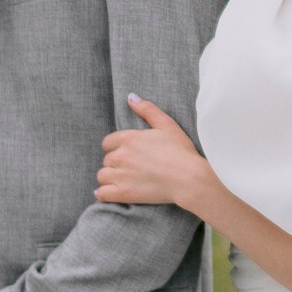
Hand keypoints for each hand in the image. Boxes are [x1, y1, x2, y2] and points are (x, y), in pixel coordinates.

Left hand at [97, 99, 209, 213]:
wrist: (189, 178)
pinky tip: (108, 192)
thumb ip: (147, 110)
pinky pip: (102, 194)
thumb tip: (131, 97)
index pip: (108, 142)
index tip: (128, 153)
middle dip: (116, 162)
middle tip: (132, 167)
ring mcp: (120, 176)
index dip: (116, 147)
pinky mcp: (123, 194)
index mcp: (128, 138)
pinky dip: (103, 193)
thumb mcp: (167, 124)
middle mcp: (121, 156)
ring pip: (102, 175)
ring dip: (110, 177)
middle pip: (107, 159)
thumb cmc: (181, 151)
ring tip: (123, 180)